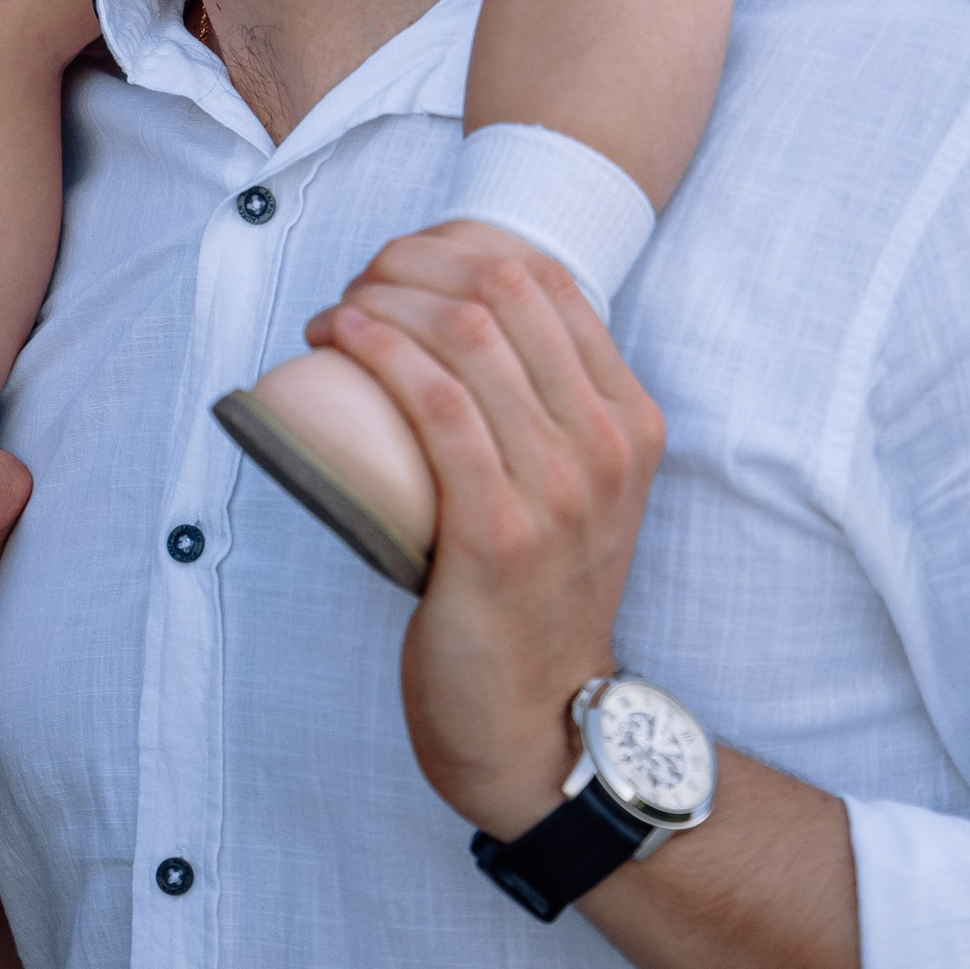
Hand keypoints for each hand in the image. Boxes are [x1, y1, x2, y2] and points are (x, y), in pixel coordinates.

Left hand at [307, 225, 665, 839]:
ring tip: (337, 313)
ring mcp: (560, 487)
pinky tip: (344, 337)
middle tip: (361, 283)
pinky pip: (438, 406)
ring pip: (467, 336)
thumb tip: (464, 334)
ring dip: (384, 299)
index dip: (465, 246)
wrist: (537, 722)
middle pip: (507, 291)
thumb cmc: (532, 599)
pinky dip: (382, 353)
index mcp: (632, 421)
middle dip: (416, 260)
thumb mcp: (575, 493)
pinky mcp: (499, 530)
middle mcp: (607, 443)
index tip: (405, 262)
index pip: (553, 282)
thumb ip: (551, 420)